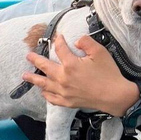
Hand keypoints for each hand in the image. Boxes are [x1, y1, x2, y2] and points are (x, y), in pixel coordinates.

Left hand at [22, 35, 138, 115]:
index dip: (59, 41)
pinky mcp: (68, 102)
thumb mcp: (100, 52)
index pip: (60, 49)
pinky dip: (46, 94)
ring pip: (44, 84)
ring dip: (34, 79)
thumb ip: (86, 42)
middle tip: (29, 56)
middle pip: (45, 67)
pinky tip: (43, 91)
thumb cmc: (109, 74)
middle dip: (36, 60)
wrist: (115, 95)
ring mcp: (64, 91)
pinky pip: (52, 98)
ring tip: (25, 76)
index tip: (58, 37)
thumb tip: (76, 40)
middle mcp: (63, 78)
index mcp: (71, 64)